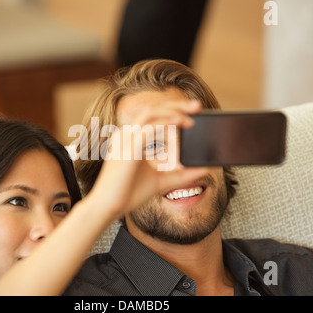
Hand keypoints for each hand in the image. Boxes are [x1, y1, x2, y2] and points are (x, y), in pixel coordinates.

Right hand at [87, 99, 206, 215]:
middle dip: (176, 104)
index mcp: (131, 139)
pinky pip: (149, 130)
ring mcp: (126, 140)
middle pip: (152, 110)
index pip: (153, 117)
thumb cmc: (128, 194)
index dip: (172, 110)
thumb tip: (204, 169)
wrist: (108, 207)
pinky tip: (179, 126)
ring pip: (151, 114)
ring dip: (173, 112)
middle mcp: (127, 135)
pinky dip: (166, 125)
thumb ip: (182, 174)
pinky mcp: (128, 148)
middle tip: (197, 105)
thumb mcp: (161, 181)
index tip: (192, 113)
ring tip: (191, 119)